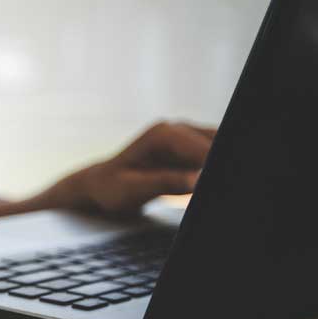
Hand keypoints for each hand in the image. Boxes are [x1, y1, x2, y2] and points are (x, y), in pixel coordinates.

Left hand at [55, 121, 215, 214]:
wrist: (103, 185)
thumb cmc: (112, 188)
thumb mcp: (133, 189)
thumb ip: (164, 183)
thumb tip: (196, 180)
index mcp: (162, 134)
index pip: (203, 149)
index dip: (211, 163)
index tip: (203, 181)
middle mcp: (177, 129)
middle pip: (214, 142)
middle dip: (213, 163)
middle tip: (198, 186)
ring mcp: (185, 138)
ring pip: (215, 145)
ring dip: (211, 165)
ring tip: (194, 187)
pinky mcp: (191, 151)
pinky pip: (211, 155)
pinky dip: (208, 167)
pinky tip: (195, 183)